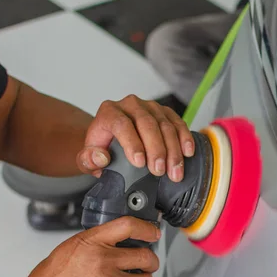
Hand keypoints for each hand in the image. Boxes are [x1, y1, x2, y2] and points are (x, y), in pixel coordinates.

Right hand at [17, 217, 160, 276]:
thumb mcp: (70, 249)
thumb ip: (95, 242)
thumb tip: (119, 240)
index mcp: (91, 242)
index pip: (128, 226)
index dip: (147, 229)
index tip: (154, 233)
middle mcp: (102, 261)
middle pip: (146, 257)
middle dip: (151, 263)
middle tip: (148, 266)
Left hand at [77, 95, 194, 181]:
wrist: (111, 138)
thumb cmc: (102, 149)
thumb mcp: (88, 158)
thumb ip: (88, 159)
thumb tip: (100, 157)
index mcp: (109, 112)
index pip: (122, 124)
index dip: (132, 143)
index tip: (139, 163)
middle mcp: (130, 105)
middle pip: (147, 123)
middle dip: (157, 149)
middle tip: (160, 171)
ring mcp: (150, 107)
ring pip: (165, 125)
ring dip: (173, 150)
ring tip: (175, 171)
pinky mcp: (165, 112)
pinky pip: (178, 122)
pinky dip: (185, 138)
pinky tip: (187, 152)